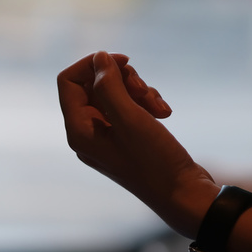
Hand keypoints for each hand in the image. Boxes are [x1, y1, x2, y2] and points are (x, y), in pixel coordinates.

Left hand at [57, 51, 219, 237]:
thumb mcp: (131, 119)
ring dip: (139, 90)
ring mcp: (107, 135)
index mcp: (79, 131)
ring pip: (115, 92)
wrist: (182, 193)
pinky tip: (163, 113)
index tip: (124, 61)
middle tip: (144, 91)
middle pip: (93, 84)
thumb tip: (98, 58)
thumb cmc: (155, 162)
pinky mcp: (126, 136)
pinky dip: (146, 102)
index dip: (93, 64)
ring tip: (159, 107)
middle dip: (122, 79)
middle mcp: (87, 133)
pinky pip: (129, 105)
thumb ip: (109, 86)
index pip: (68, 81)